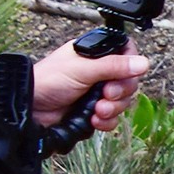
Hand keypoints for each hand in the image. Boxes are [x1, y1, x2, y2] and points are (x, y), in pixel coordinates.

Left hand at [30, 42, 150, 131]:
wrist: (29, 110)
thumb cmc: (47, 81)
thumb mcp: (82, 69)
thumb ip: (113, 66)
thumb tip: (143, 63)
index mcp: (94, 54)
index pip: (125, 52)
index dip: (130, 63)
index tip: (123, 73)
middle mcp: (98, 72)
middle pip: (128, 80)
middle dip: (120, 92)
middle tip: (105, 94)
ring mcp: (96, 92)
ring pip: (122, 101)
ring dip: (112, 108)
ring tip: (96, 110)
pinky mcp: (93, 111)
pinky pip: (113, 117)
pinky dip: (106, 121)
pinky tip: (93, 120)